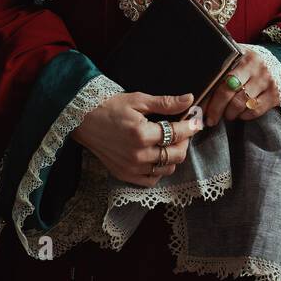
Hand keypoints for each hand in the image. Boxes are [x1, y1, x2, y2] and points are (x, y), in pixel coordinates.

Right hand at [70, 92, 203, 186]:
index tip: (196, 121)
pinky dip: (159, 170)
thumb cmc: (110, 106)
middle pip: (176, 155)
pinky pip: (152, 180)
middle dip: (184, 142)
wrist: (83, 120)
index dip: (190, 126)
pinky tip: (157, 156)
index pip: (177, 133)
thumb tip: (189, 99)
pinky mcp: (125, 175)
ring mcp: (131, 168)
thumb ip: (166, 103)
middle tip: (183, 131)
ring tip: (169, 142)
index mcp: (141, 134)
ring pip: (167, 169)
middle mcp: (138, 155)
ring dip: (173, 156)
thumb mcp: (138, 100)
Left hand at [201, 44, 280, 125]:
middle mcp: (255, 67)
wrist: (278, 64)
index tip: (199, 109)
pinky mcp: (275, 94)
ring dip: (230, 113)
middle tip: (210, 119)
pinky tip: (240, 114)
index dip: (208, 96)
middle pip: (228, 92)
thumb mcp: (237, 57)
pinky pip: (254, 110)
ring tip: (226, 115)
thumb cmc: (249, 64)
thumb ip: (220, 63)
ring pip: (241, 103)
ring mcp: (266, 81)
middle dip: (216, 109)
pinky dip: (244, 116)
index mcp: (241, 56)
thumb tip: (196, 78)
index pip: (220, 78)